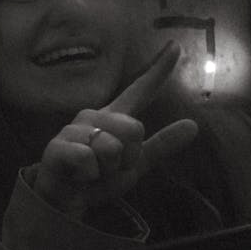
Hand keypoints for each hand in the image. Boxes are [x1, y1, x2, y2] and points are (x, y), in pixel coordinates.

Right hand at [32, 41, 198, 217]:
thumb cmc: (98, 178)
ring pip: (111, 147)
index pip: (140, 90)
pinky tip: (78, 176)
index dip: (159, 70)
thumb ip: (161, 145)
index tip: (175, 46)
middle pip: (134, 128)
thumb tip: (193, 125)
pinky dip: (89, 174)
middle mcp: (94, 116)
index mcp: (113, 118)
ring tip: (92, 173)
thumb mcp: (135, 165)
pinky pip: (88, 158)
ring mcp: (73, 129)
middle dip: (127, 158)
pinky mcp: (57, 146)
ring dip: (107, 170)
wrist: (64, 202)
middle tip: (108, 168)